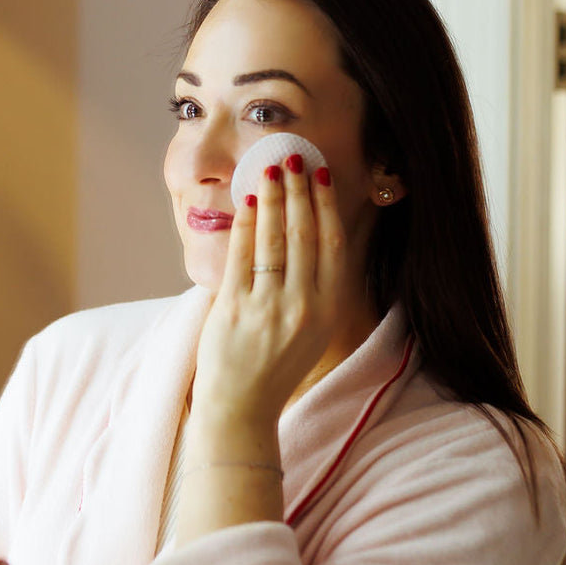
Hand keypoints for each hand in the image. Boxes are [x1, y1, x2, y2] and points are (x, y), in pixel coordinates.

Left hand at [191, 154, 360, 427]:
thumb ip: (316, 288)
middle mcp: (303, 307)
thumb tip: (313, 234)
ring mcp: (267, 308)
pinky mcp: (234, 310)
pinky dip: (246, 225)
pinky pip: (242, 257)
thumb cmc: (276, 366)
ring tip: (270, 170)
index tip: (321, 174)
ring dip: (273, 198)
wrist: (242, 407)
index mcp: (327, 310)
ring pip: (273, 240)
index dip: (326, 204)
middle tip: (292, 157)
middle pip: (304, 234)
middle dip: (298, 190)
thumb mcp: (313, 330)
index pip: (332, 244)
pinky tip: (248, 202)